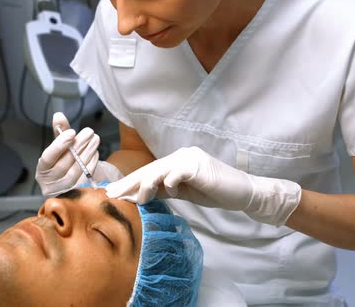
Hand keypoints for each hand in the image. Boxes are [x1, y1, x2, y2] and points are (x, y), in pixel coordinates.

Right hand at [35, 112, 99, 196]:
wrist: (68, 184)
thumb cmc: (61, 163)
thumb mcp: (59, 147)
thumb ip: (59, 132)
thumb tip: (58, 115)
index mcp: (42, 169)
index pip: (48, 157)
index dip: (59, 145)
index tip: (72, 132)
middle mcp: (50, 182)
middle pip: (64, 163)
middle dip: (78, 146)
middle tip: (89, 131)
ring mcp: (64, 190)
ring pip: (76, 171)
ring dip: (87, 153)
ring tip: (95, 139)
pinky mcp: (77, 193)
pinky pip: (85, 178)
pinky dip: (91, 163)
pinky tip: (95, 152)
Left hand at [105, 147, 301, 225]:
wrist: (242, 192)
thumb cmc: (214, 192)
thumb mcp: (184, 193)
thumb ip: (164, 190)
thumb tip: (141, 195)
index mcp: (177, 160)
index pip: (149, 171)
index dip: (130, 182)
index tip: (114, 193)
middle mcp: (181, 155)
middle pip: (149, 169)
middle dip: (129, 183)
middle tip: (112, 194)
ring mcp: (189, 158)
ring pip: (159, 170)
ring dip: (145, 186)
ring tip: (136, 199)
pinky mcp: (198, 165)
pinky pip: (177, 173)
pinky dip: (169, 183)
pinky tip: (167, 193)